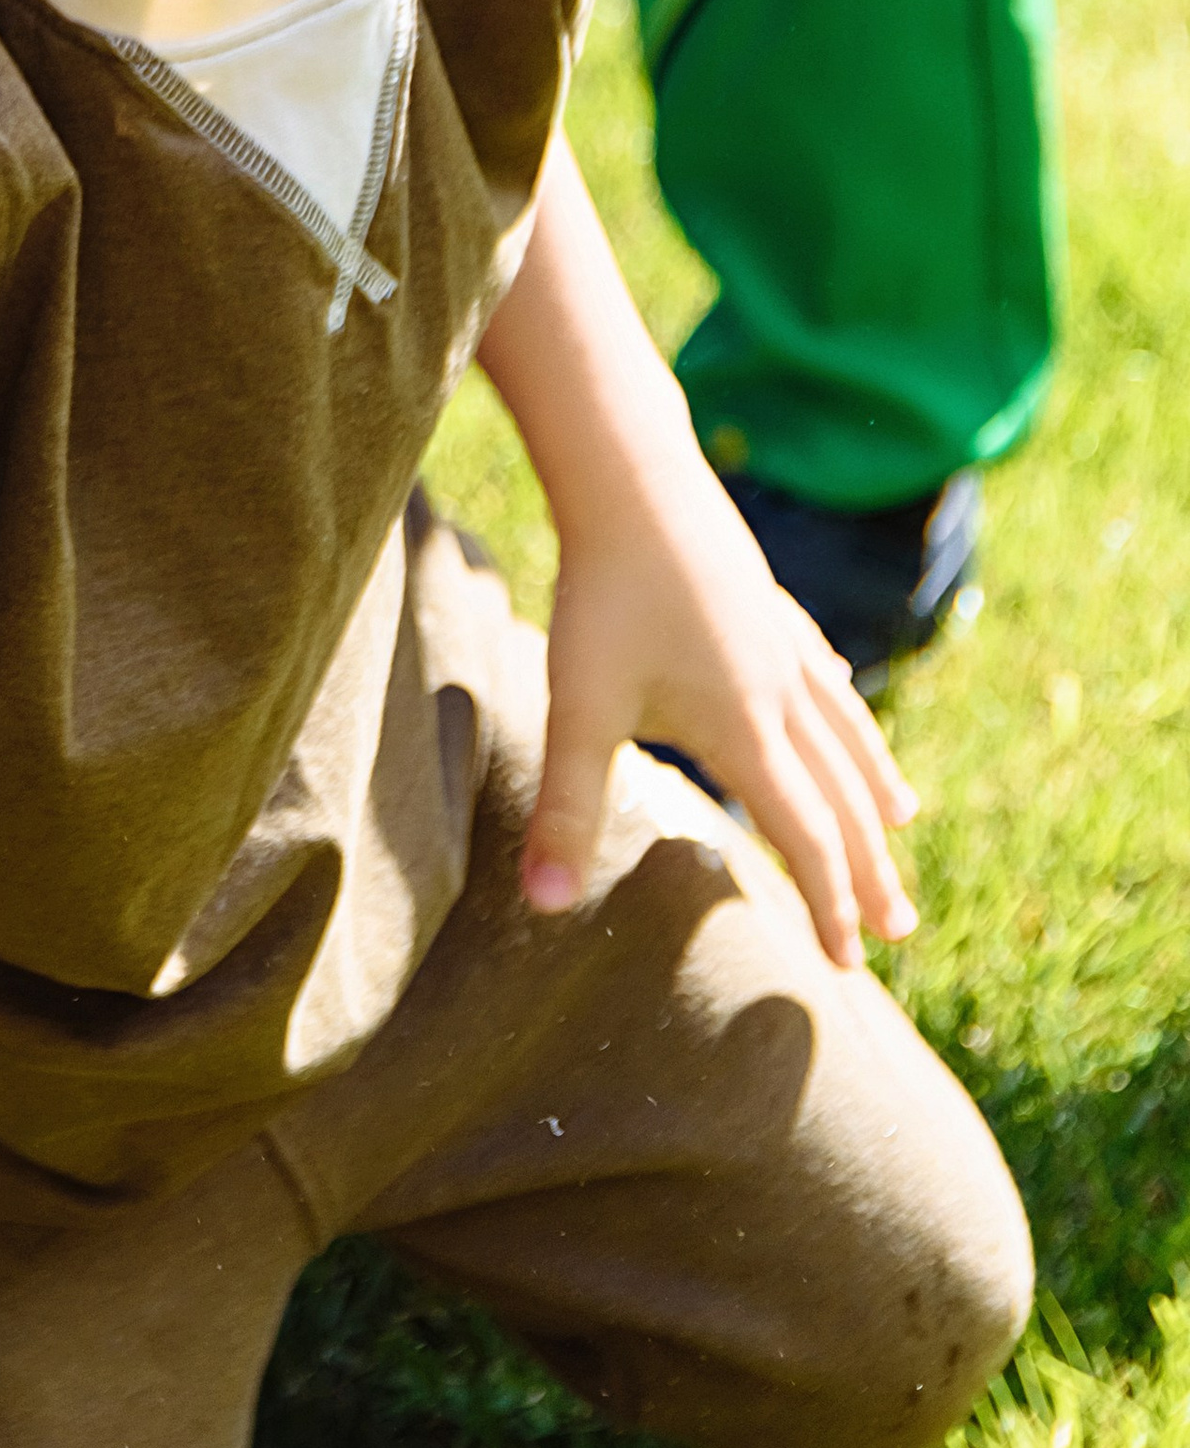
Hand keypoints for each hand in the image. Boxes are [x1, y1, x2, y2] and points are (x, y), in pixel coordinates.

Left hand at [524, 460, 919, 967]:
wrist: (635, 482)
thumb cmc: (604, 596)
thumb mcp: (579, 707)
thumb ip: (568, 809)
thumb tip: (544, 904)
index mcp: (747, 732)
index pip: (804, 839)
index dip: (830, 906)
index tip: (848, 965)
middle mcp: (783, 694)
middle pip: (842, 798)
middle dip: (871, 868)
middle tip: (902, 929)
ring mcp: (783, 644)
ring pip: (846, 730)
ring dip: (874, 784)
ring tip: (901, 818)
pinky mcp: (767, 602)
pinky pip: (820, 669)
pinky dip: (840, 701)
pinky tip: (839, 689)